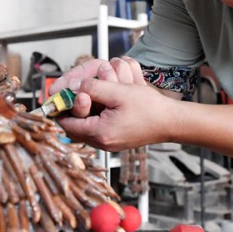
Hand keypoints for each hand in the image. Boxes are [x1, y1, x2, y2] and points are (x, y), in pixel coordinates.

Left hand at [56, 64, 175, 150]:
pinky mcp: (116, 141)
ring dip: (84, 113)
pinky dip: (95, 117)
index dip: (62, 108)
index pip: (67, 124)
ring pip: (84, 129)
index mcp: (100, 133)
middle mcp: (103, 143)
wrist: (170, 122)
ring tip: (89, 98)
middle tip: (75, 94)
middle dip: (73, 110)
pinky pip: (96, 130)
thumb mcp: (119, 91)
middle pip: (74, 128)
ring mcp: (109, 144)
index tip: (62, 95)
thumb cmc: (149, 108)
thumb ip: (94, 88)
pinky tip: (102, 105)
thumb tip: (74, 86)